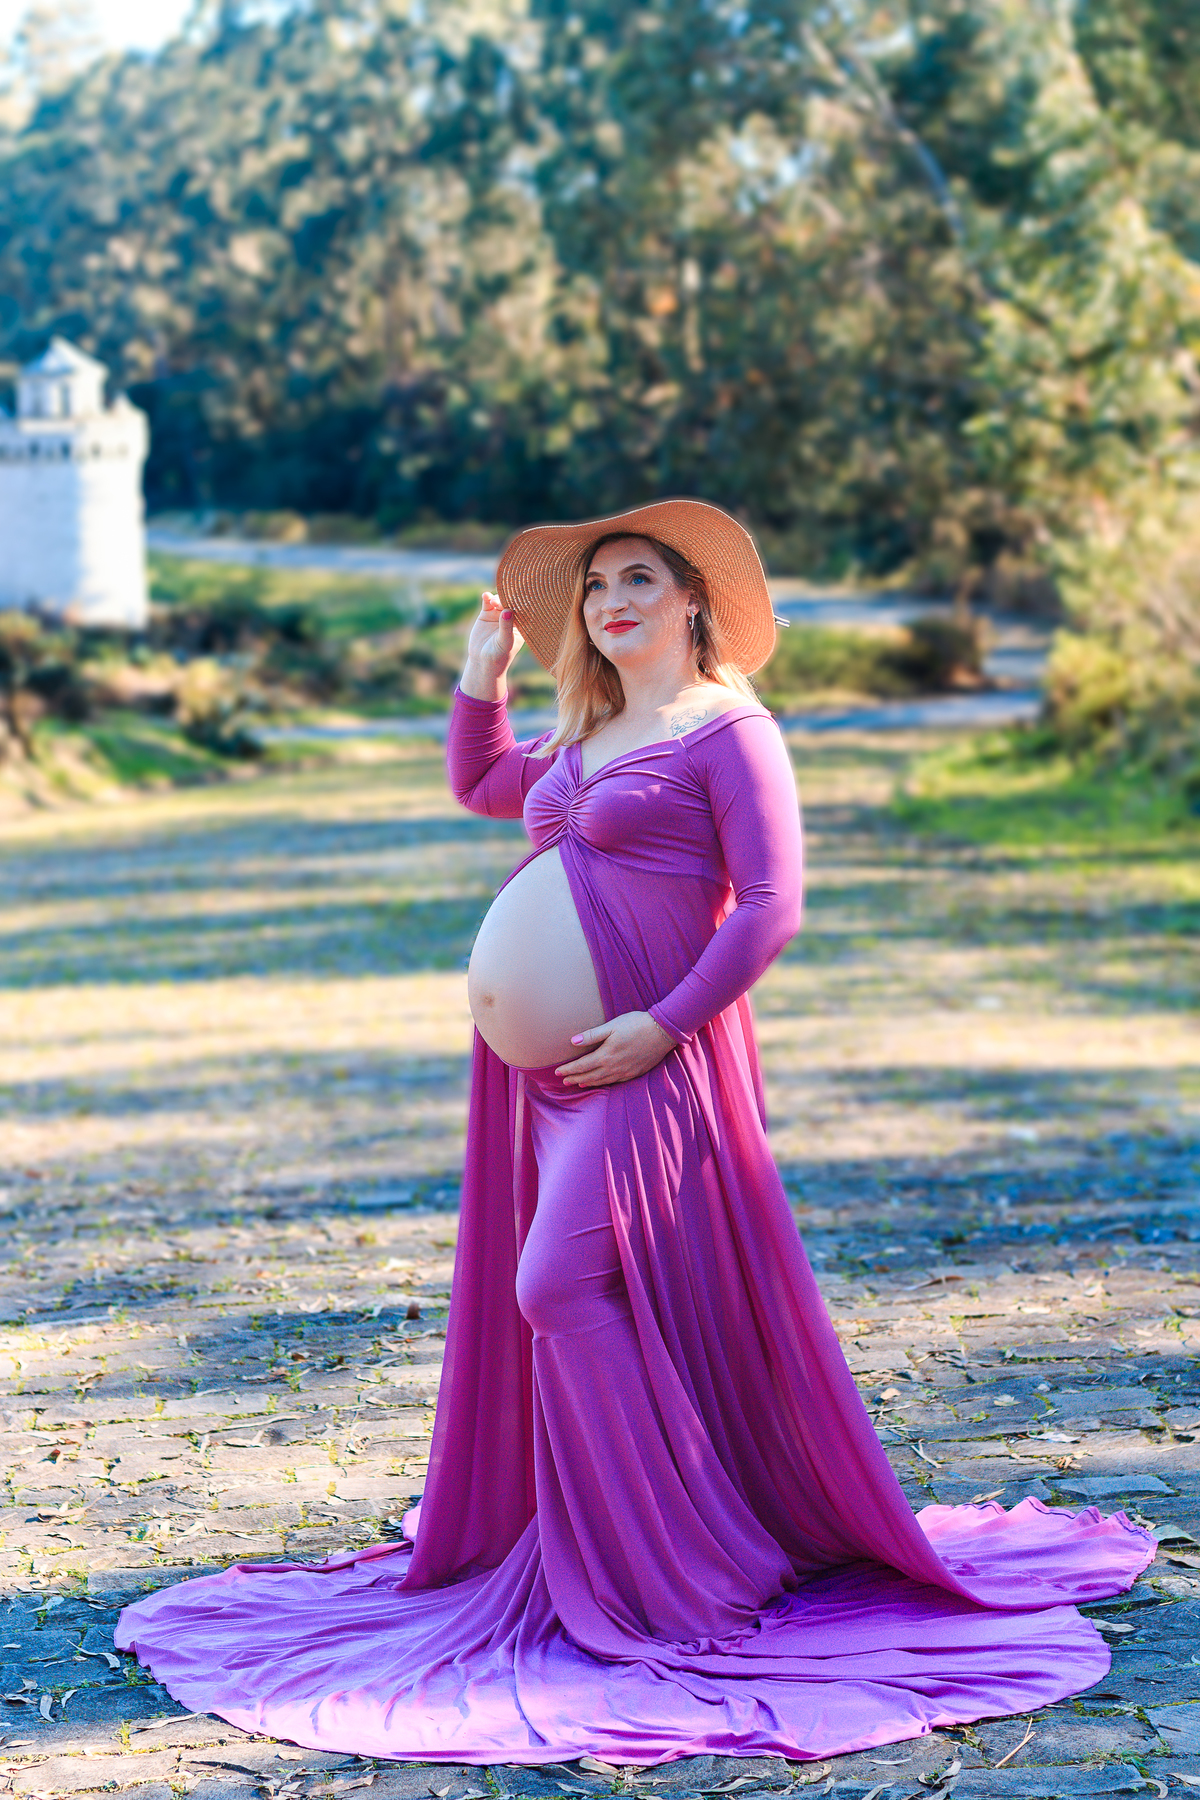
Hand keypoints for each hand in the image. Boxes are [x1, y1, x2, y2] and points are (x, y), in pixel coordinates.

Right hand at [460, 591, 524, 701]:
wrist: (483, 662)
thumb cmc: (499, 656)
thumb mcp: (505, 643)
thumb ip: (506, 627)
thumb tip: (508, 610)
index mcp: (521, 624)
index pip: (523, 610)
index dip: (522, 602)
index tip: (520, 596)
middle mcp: (511, 618)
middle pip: (512, 602)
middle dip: (508, 598)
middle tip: (503, 600)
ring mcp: (499, 615)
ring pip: (500, 600)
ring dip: (497, 598)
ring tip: (493, 602)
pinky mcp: (487, 614)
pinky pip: (488, 602)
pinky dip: (487, 597)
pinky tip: (485, 596)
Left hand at [555, 1011, 676, 1086]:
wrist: (662, 1031)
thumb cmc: (636, 1024)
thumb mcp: (612, 1026)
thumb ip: (592, 1035)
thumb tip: (573, 1041)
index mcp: (606, 1055)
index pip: (581, 1065)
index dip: (568, 1069)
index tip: (557, 1071)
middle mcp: (613, 1067)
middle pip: (589, 1076)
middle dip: (575, 1078)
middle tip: (563, 1081)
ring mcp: (625, 1072)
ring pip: (601, 1081)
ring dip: (587, 1083)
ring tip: (578, 1084)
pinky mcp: (634, 1073)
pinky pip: (615, 1082)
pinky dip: (604, 1083)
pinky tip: (601, 1082)